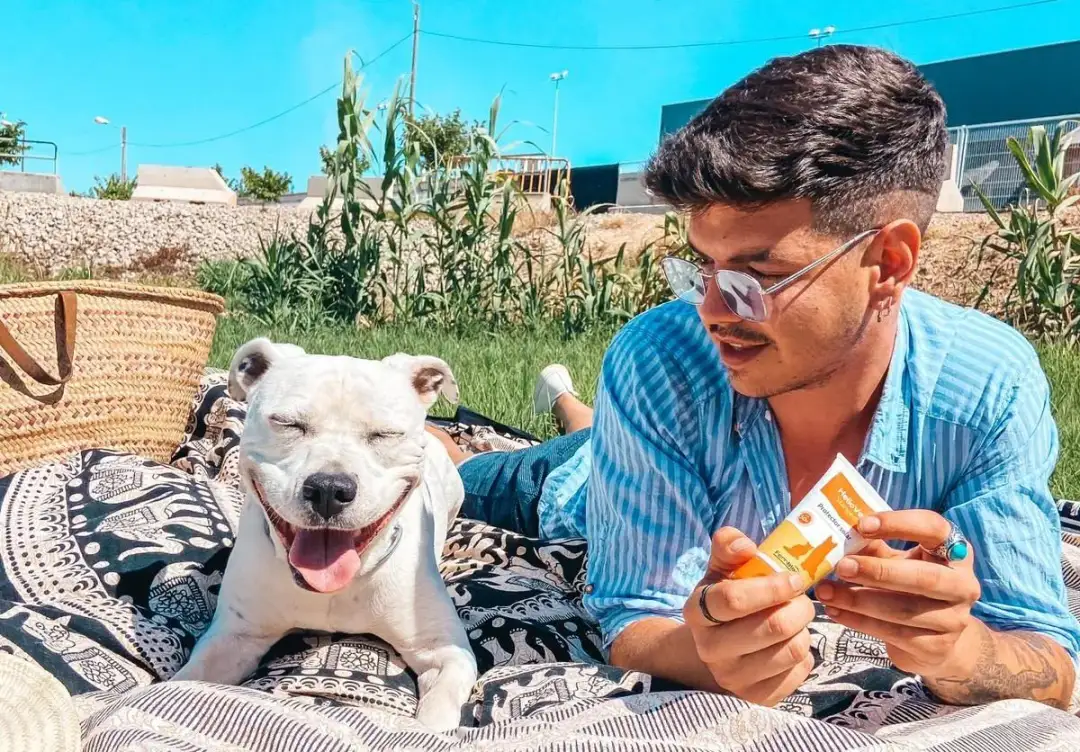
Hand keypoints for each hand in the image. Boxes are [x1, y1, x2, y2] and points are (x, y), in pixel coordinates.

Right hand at [684, 527, 815, 705]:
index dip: (771, 586)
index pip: (734, 599)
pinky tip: (790, 643)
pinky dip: (805, 654)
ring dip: (805, 629)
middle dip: (799, 607)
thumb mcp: (721, 570)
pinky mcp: (758, 698)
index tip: (794, 579)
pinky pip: (800, 673)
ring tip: (795, 620)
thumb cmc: (725, 598)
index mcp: (697, 613)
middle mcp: (710, 649)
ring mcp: (733, 678)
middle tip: (801, 598)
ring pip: (793, 649)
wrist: (717, 645)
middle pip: (773, 626)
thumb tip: (745, 545)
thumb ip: (729, 547)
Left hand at [815, 510, 981, 679]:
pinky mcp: (937, 648)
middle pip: (925, 577)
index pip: (934, 529)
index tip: (862, 524)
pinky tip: (835, 611)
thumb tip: (839, 535)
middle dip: (878, 571)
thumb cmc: (911, 587)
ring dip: (858, 600)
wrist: (935, 639)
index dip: (899, 524)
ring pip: (904, 610)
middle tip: (841, 566)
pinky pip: (894, 634)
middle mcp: (963, 585)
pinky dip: (859, 622)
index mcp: (955, 551)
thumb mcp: (897, 561)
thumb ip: (874, 548)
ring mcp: (954, 620)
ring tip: (825, 591)